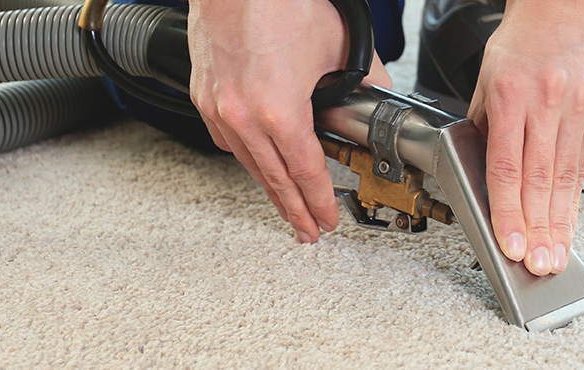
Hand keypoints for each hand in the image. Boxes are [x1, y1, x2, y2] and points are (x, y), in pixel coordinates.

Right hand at [187, 0, 391, 242]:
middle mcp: (242, 117)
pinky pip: (226, 140)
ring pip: (248, 163)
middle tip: (306, 231)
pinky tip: (257, 163)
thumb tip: (378, 97)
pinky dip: (246, 156)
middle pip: (274, 179)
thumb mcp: (340, 44)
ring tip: (285, 206)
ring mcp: (218, 108)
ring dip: (269, 188)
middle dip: (294, 210)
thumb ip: (366, 80)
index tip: (325, 220)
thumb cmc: (279, 2)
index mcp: (278, 112)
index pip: (305, 173)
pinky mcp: (204, 96)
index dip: (318, 202)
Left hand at [468, 0, 583, 274]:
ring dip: (559, 224)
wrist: (564, 9)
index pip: (507, 167)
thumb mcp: (487, 80)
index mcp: (511, 96)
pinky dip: (572, 200)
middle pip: (539, 180)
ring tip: (555, 256)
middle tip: (537, 265)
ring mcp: (576, 110)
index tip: (510, 244)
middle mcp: (546, 105)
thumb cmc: (519, 44)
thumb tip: (483, 173)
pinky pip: (579, 165)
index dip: (508, 211)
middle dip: (537, 229)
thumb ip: (485, 127)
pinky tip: (567, 224)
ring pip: (564, 178)